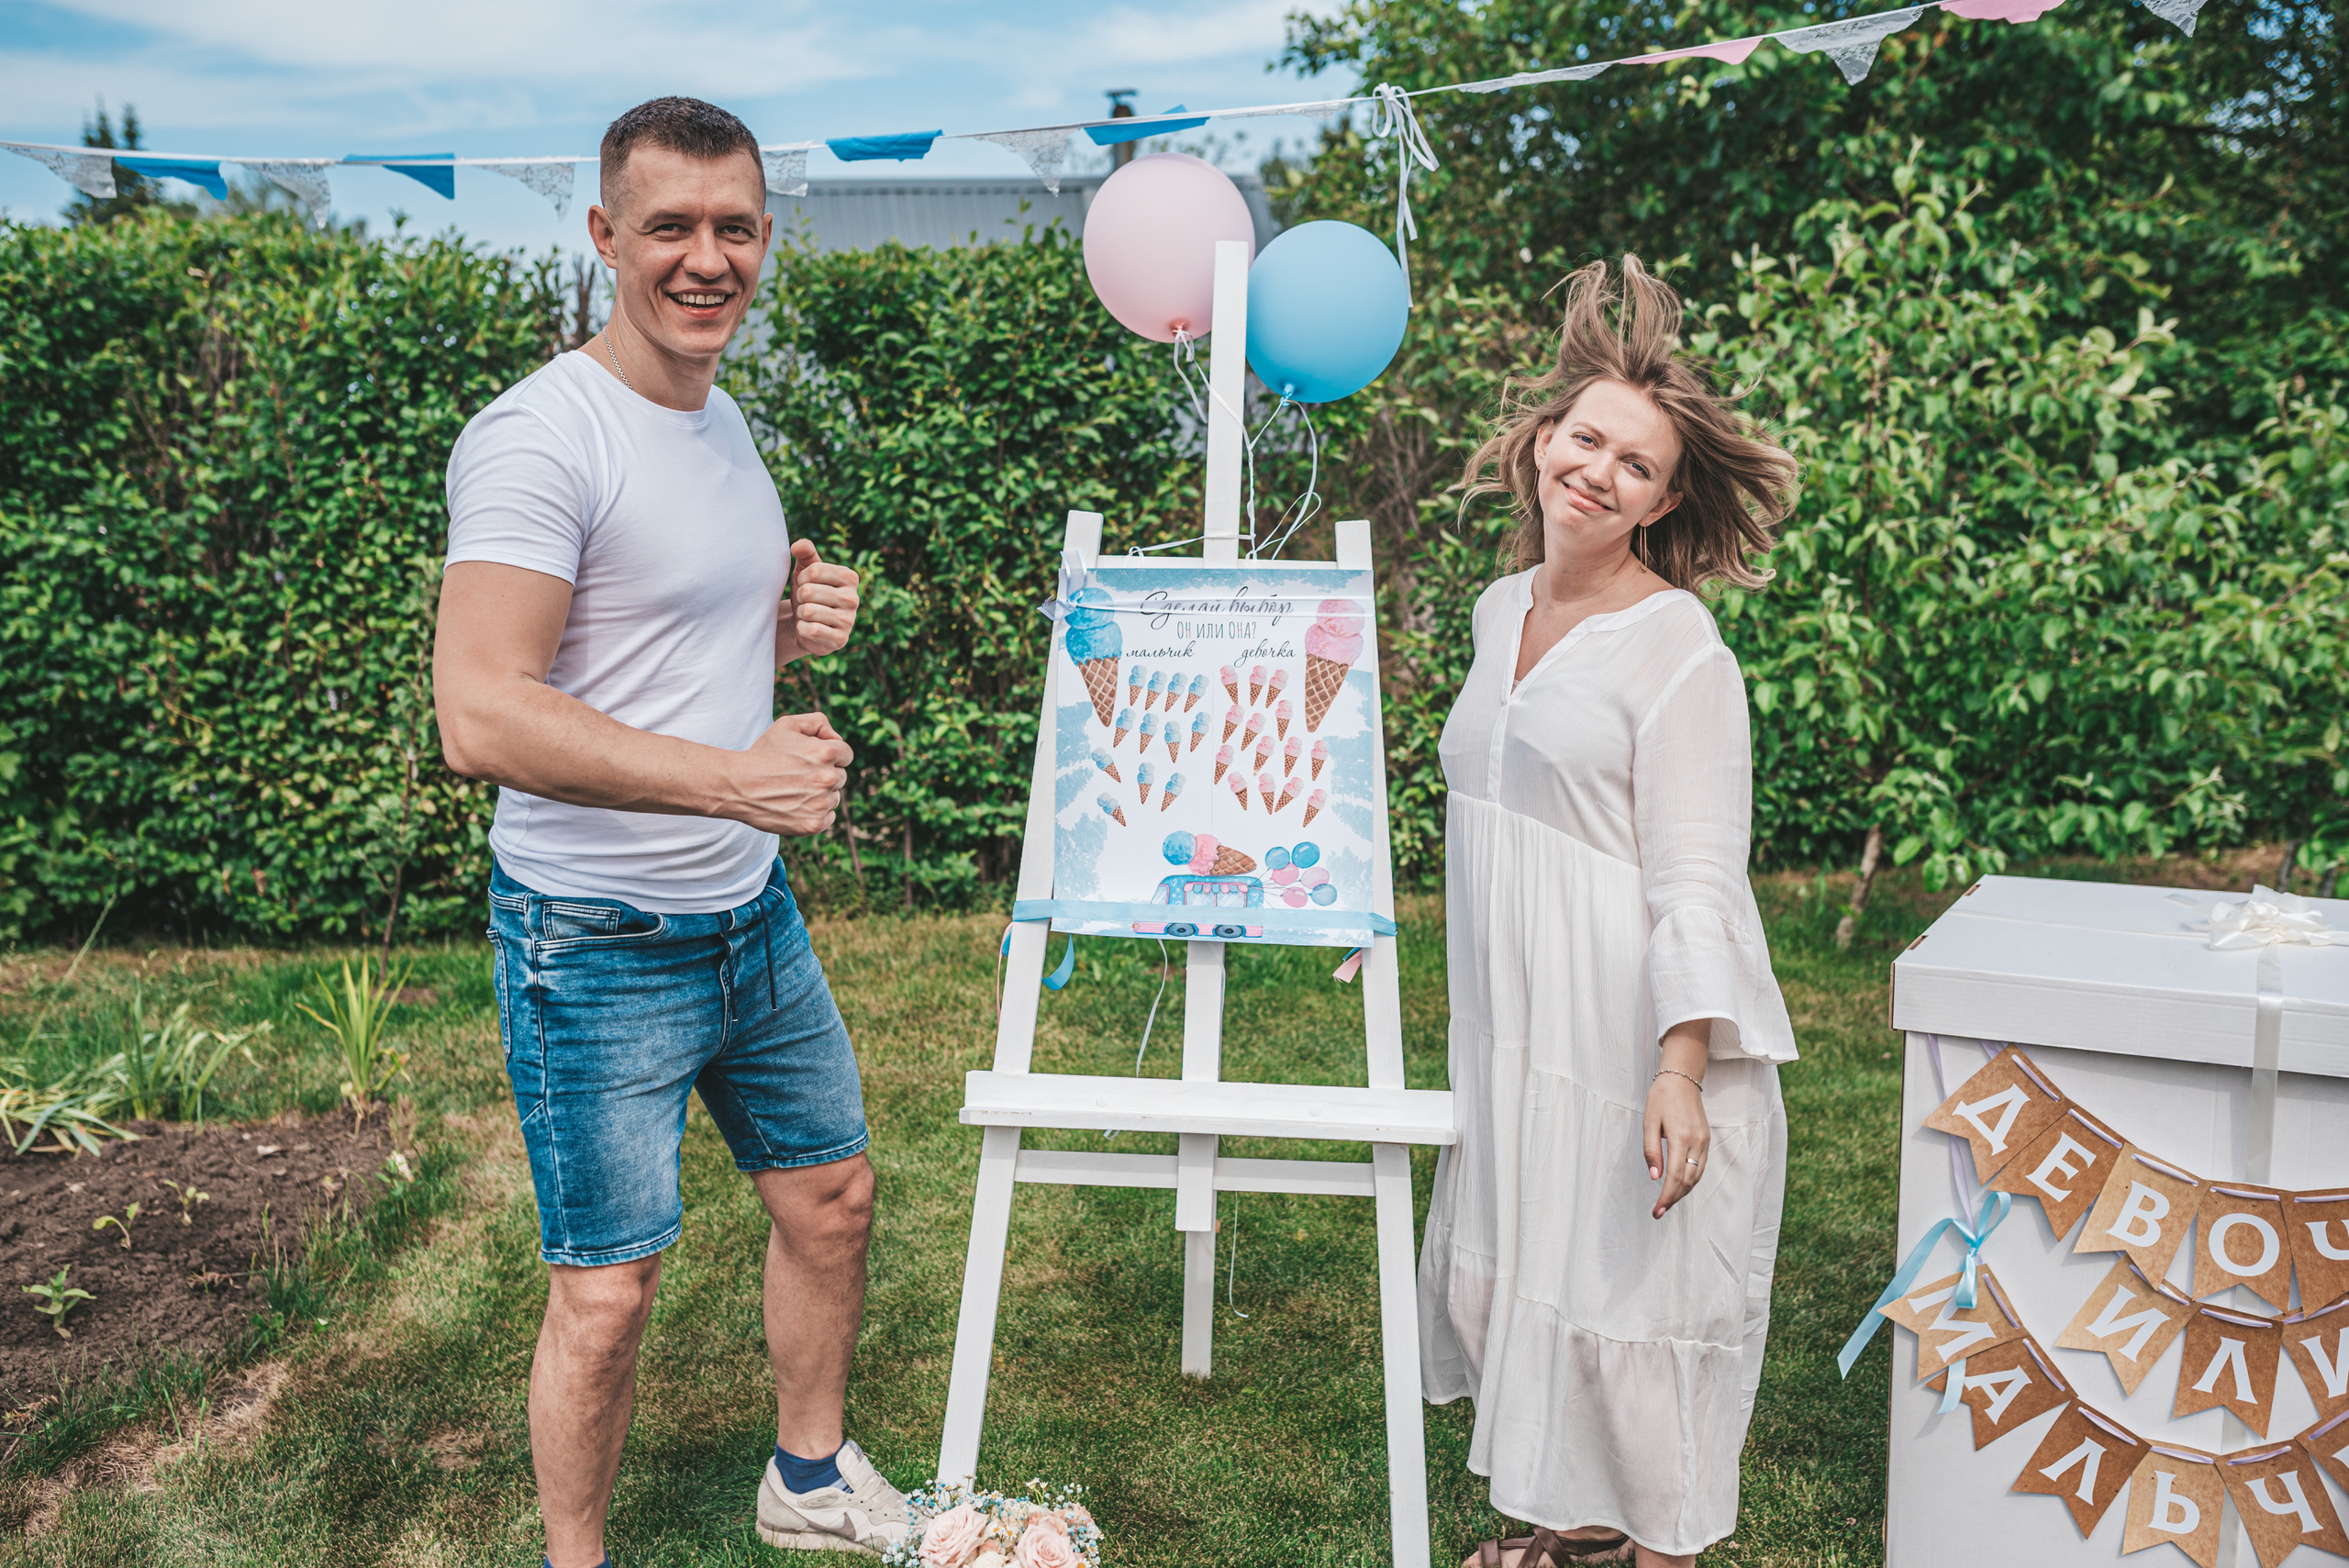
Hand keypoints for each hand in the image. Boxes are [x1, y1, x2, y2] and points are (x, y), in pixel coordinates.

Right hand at [725, 712, 852, 834]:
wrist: (737, 785)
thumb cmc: (762, 753)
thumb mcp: (787, 725)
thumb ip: (818, 722)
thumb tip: (837, 739)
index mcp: (826, 752)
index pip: (846, 755)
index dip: (829, 755)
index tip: (811, 760)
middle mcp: (828, 778)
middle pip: (840, 777)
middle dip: (823, 774)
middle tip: (797, 775)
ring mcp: (821, 804)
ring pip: (834, 797)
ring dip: (820, 794)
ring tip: (793, 790)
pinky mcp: (813, 825)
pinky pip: (828, 818)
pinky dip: (816, 813)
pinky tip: (796, 805)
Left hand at [778, 539, 858, 664]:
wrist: (806, 625)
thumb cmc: (808, 593)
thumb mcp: (806, 570)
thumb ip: (805, 552)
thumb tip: (798, 545)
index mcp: (850, 577)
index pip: (814, 570)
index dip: (802, 578)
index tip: (806, 584)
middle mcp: (853, 598)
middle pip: (808, 591)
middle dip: (800, 598)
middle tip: (807, 603)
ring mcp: (849, 621)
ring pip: (808, 611)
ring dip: (801, 614)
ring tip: (809, 615)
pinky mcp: (840, 640)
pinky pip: (811, 630)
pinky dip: (803, 629)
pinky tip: (810, 629)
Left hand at [1644, 1026, 1713, 1218]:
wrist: (1682, 1079)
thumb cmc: (1661, 1098)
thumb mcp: (1649, 1123)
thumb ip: (1652, 1151)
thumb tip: (1655, 1178)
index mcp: (1681, 1138)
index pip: (1674, 1177)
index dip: (1666, 1197)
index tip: (1656, 1211)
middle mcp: (1697, 1142)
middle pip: (1687, 1181)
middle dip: (1673, 1199)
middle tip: (1658, 1212)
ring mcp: (1704, 1141)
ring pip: (1696, 1177)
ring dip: (1682, 1192)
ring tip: (1667, 1202)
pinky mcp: (1707, 1139)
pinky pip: (1701, 1167)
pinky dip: (1690, 1180)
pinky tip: (1679, 1186)